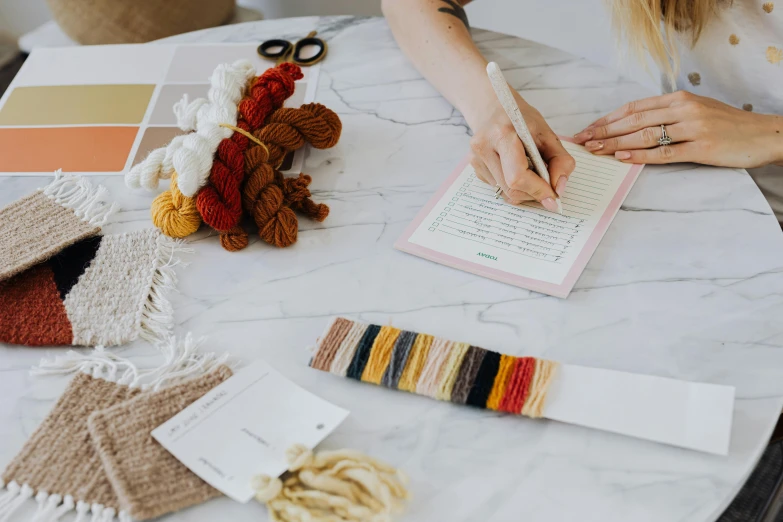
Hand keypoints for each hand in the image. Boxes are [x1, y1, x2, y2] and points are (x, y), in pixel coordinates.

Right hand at [469, 89, 574, 211]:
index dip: (537, 190)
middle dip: (533, 193)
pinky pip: (498, 188)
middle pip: (511, 188)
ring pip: (505, 192)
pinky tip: (516, 169)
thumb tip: (558, 189)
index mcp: (502, 135)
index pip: (518, 176)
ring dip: (524, 191)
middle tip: (547, 188)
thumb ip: (559, 160)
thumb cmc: (520, 118)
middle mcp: (484, 148)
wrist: (491, 107)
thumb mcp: (546, 133)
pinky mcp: (475, 168)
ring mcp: (476, 160)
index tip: (553, 197)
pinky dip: (513, 186)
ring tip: (532, 174)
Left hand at [574, 91, 782, 168]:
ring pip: (644, 135)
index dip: (607, 119)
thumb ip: (667, 114)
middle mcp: (683, 109)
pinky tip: (622, 158)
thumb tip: (632, 125)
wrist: (762, 134)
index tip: (588, 129)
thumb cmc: (726, 124)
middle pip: (633, 120)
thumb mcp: (696, 110)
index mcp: (679, 99)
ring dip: (615, 143)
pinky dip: (641, 156)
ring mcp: (692, 128)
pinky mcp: (700, 148)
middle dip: (603, 131)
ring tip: (595, 150)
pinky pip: (664, 152)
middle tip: (582, 141)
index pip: (634, 108)